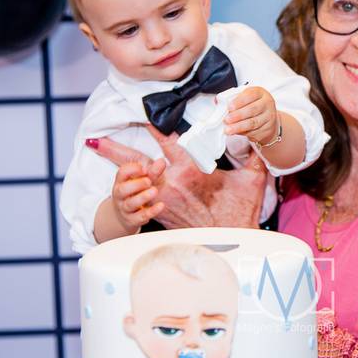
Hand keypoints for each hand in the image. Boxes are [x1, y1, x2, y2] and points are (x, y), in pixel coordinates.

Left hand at [90, 125, 266, 228]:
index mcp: (190, 171)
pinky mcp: (161, 214)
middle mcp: (171, 183)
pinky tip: (117, 183)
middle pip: (138, 162)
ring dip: (116, 168)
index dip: (156, 126)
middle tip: (96, 140)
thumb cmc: (241, 211)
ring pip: (133, 180)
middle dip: (116, 150)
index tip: (145, 113)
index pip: (169, 142)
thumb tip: (261, 140)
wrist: (232, 243)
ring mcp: (162, 200)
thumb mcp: (252, 180)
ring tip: (98, 153)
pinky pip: (139, 197)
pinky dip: (127, 188)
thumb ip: (254, 156)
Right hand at [109, 161, 165, 231]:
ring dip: (143, 197)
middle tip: (149, 181)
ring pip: (130, 204)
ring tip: (155, 191)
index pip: (122, 173)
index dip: (132, 169)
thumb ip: (153, 171)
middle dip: (136, 184)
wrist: (127, 216)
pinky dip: (151, 211)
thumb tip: (161, 162)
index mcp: (122, 181)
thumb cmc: (137, 193)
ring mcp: (125, 208)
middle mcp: (120, 195)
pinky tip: (161, 205)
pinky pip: (140, 217)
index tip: (144, 168)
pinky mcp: (132, 220)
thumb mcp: (144, 180)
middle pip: (123, 189)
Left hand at [225, 86, 279, 145]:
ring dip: (239, 127)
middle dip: (238, 115)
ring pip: (253, 123)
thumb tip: (217, 102)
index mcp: (260, 93)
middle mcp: (267, 104)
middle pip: (253, 109)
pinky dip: (243, 133)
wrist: (267, 118)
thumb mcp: (244, 98)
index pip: (250, 95)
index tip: (229, 107)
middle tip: (227, 119)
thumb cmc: (252, 105)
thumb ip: (232, 98)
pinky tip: (236, 133)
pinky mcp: (268, 129)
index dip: (239, 101)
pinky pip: (255, 132)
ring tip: (228, 129)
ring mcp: (269, 117)